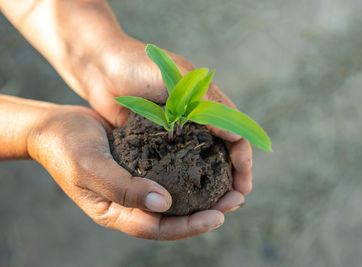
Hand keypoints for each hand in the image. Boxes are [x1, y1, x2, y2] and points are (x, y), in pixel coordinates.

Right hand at [29, 105, 224, 239]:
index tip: (218, 216)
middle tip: (235, 201)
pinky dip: (189, 174)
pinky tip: (206, 164)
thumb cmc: (66, 147)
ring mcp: (135, 186)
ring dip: (202, 195)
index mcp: (115, 212)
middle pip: (172, 218)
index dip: (189, 226)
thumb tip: (164, 205)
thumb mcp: (90, 168)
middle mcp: (129, 203)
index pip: (158, 228)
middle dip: (205, 213)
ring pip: (174, 199)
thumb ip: (123, 189)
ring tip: (230, 187)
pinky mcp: (139, 167)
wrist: (54, 126)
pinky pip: (169, 176)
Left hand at [80, 36, 252, 212]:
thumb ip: (204, 103)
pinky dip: (185, 179)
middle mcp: (195, 118)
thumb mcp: (175, 79)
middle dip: (233, 177)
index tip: (243, 180)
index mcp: (206, 101)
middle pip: (223, 151)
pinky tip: (185, 197)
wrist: (100, 67)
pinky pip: (176, 162)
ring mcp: (176, 131)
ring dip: (212, 183)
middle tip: (233, 202)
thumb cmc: (137, 66)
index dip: (243, 157)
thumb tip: (235, 133)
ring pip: (202, 160)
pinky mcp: (156, 140)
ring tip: (215, 206)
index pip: (235, 132)